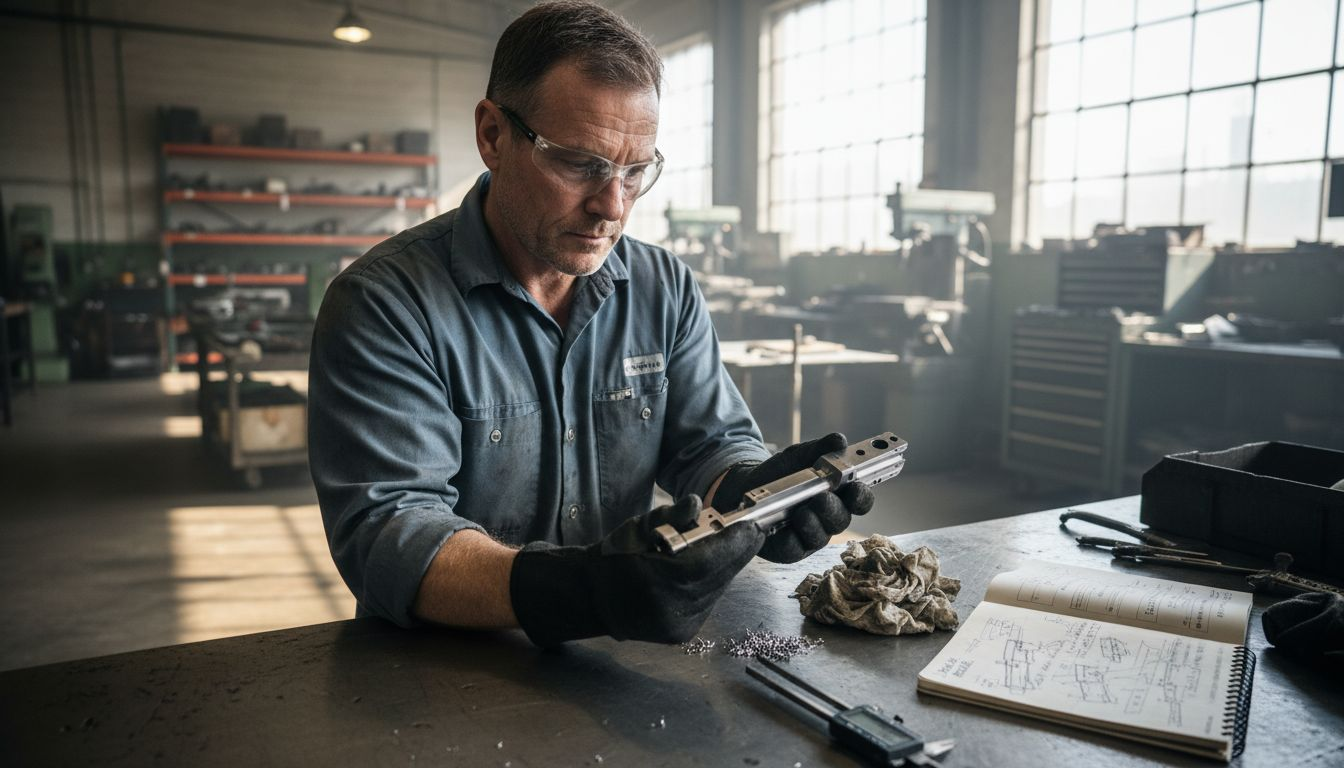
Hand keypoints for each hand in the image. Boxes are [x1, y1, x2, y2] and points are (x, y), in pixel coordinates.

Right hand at [510, 495, 764, 645]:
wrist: (595, 597)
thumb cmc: (616, 557)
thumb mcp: (636, 529)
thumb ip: (667, 517)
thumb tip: (695, 504)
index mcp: (651, 582)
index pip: (704, 562)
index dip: (732, 545)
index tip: (752, 527)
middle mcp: (667, 609)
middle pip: (716, 578)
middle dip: (737, 554)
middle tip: (754, 533)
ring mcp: (676, 626)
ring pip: (716, 591)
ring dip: (729, 567)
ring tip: (739, 545)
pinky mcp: (682, 633)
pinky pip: (708, 602)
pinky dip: (716, 582)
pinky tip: (720, 566)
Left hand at [711, 432, 874, 563]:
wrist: (748, 486)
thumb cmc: (782, 472)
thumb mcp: (799, 456)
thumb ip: (819, 449)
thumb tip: (840, 441)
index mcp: (839, 495)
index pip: (860, 499)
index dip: (861, 495)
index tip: (855, 487)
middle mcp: (829, 517)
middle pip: (841, 519)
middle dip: (833, 509)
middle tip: (822, 497)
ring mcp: (812, 535)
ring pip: (820, 536)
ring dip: (812, 524)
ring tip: (801, 512)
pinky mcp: (791, 549)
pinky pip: (794, 549)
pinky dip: (790, 539)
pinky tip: (782, 530)